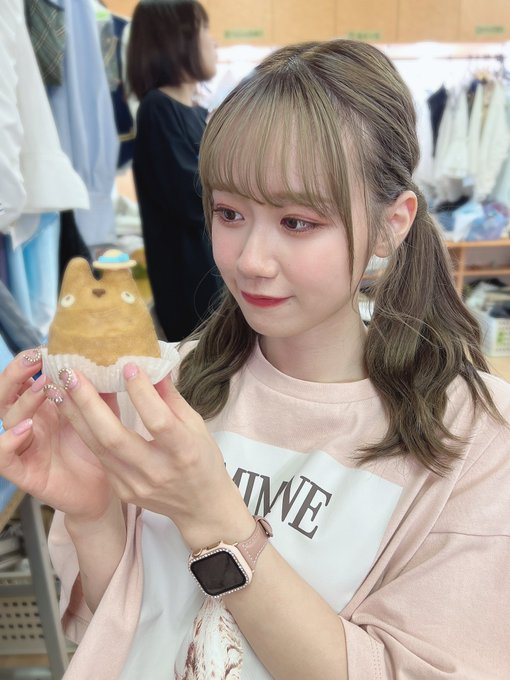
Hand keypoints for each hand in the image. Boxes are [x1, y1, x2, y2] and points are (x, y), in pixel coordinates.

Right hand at [0, 349, 114, 521]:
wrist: (101, 493)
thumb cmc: (99, 453)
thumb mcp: (104, 417)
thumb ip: (103, 393)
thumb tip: (114, 362)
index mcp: (45, 407)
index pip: (26, 378)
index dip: (30, 361)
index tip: (47, 346)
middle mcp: (30, 423)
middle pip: (7, 393)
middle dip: (17, 373)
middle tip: (36, 358)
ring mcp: (24, 446)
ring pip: (7, 418)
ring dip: (23, 400)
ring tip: (44, 387)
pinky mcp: (23, 472)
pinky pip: (3, 456)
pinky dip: (8, 440)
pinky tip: (27, 428)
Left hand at [51, 362, 252, 549]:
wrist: (200, 507)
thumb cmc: (203, 460)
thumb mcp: (197, 426)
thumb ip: (171, 398)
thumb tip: (152, 366)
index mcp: (184, 452)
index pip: (158, 421)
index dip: (141, 394)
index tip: (128, 367)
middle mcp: (157, 471)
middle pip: (115, 437)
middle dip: (89, 404)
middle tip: (73, 375)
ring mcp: (136, 484)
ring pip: (98, 447)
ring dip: (76, 416)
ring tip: (61, 388)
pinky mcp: (122, 490)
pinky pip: (100, 457)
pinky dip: (84, 432)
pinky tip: (73, 411)